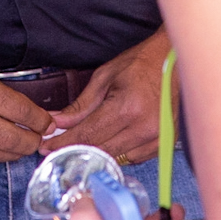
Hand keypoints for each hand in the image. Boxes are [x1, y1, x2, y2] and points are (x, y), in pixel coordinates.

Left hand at [43, 29, 171, 163]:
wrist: (174, 61)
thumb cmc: (140, 63)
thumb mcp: (105, 77)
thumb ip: (81, 105)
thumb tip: (58, 121)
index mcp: (128, 108)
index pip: (88, 135)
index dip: (64, 143)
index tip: (46, 147)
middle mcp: (144, 128)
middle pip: (100, 151)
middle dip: (75, 150)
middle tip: (56, 149)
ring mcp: (157, 139)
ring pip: (116, 158)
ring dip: (97, 153)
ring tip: (82, 144)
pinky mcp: (164, 144)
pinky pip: (133, 158)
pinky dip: (118, 152)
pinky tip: (110, 140)